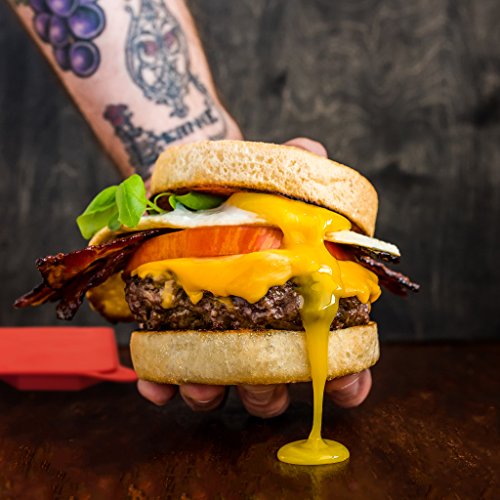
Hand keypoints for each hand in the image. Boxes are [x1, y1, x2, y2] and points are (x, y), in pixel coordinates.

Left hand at [136, 137, 372, 416]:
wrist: (189, 188)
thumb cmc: (240, 190)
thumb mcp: (268, 176)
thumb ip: (295, 171)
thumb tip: (312, 153)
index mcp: (292, 302)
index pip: (330, 351)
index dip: (346, 375)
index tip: (347, 385)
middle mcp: (255, 328)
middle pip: (271, 381)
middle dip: (268, 394)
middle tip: (264, 386)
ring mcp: (212, 335)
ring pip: (218, 384)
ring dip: (210, 393)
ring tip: (198, 384)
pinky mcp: (171, 332)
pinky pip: (164, 371)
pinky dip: (160, 384)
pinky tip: (153, 383)